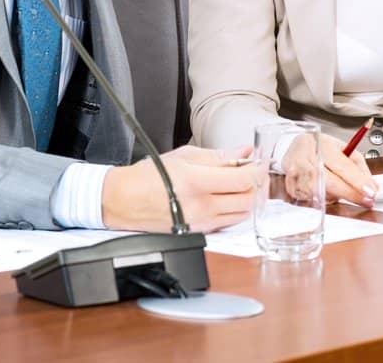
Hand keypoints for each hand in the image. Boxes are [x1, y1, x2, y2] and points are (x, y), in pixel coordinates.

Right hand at [101, 145, 254, 232]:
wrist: (123, 200)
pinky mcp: (197, 232)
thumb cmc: (148, 176)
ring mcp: (200, 223)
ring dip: (249, 198)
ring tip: (243, 183)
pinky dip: (235, 210)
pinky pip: (227, 222)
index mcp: (197, 182)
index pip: (243, 180)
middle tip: (255, 171)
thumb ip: (220, 156)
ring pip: (242, 214)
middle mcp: (200, 206)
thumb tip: (245, 150)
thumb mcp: (185, 156)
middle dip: (258, 184)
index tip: (259, 161)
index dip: (258, 170)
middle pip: (248, 199)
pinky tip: (229, 197)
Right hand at [286, 133, 377, 206]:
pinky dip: (322, 199)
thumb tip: (373, 186)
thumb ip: (359, 167)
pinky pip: (309, 198)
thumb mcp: (344, 149)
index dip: (357, 181)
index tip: (371, 191)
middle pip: (329, 181)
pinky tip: (327, 193)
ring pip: (319, 193)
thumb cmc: (323, 148)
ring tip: (345, 193)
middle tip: (366, 200)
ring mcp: (295, 170)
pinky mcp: (289, 184)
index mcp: (323, 144)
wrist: (297, 146)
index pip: (342, 165)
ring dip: (335, 197)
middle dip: (350, 193)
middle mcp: (306, 156)